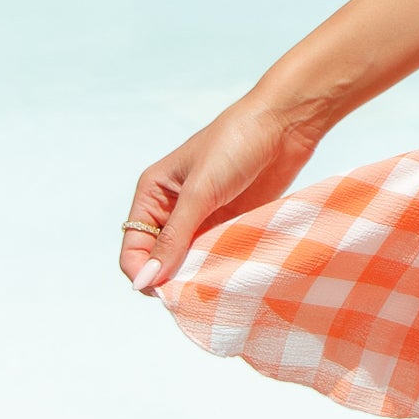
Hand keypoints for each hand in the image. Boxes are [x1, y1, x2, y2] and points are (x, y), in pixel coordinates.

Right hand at [119, 93, 326, 292]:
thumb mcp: (199, 192)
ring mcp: (202, 220)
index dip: (143, 273)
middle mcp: (172, 210)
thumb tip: (143, 281)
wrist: (285, 125)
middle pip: (160, 261)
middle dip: (172, 279)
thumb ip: (173, 238)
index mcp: (153, 195)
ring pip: (188, 263)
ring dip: (198, 277)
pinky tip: (230, 277)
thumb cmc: (235, 145)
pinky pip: (215, 257)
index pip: (134, 248)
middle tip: (193, 293)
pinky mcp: (229, 225)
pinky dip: (219, 270)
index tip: (166, 292)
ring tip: (214, 286)